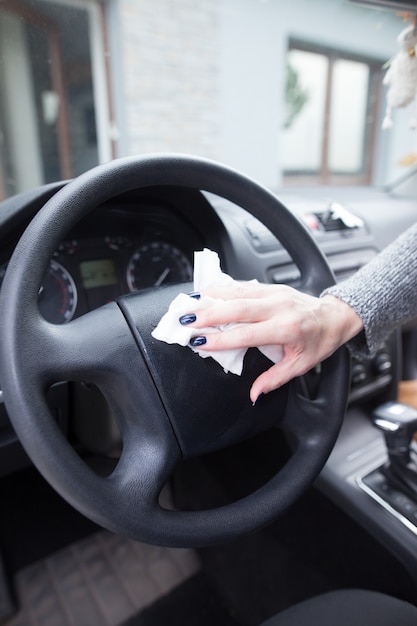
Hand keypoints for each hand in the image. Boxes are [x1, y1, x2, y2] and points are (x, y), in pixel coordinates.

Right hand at [185, 282, 362, 402]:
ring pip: (237, 292)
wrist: (335, 316)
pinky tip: (205, 291)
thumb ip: (274, 380)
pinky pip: (242, 285)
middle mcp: (278, 307)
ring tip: (188, 302)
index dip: (220, 339)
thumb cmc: (319, 341)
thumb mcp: (300, 366)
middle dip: (208, 313)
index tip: (199, 342)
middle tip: (185, 320)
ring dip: (210, 296)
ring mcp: (273, 293)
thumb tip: (254, 394)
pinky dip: (221, 288)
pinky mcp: (270, 286)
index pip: (246, 334)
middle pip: (237, 308)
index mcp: (286, 329)